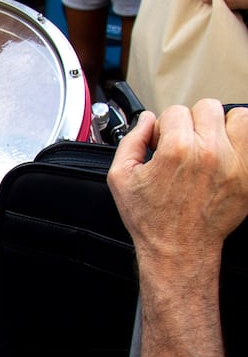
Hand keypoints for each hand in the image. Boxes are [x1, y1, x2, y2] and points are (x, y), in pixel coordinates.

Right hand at [108, 100, 247, 264]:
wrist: (179, 248)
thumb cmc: (151, 218)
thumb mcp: (121, 178)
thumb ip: (131, 141)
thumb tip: (146, 120)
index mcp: (176, 150)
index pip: (175, 112)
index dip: (163, 127)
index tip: (161, 143)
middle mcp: (210, 152)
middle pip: (207, 108)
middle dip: (192, 123)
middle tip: (184, 143)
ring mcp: (235, 163)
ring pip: (239, 117)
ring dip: (223, 126)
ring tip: (210, 144)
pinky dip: (241, 143)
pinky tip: (226, 154)